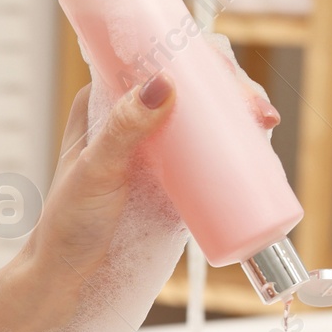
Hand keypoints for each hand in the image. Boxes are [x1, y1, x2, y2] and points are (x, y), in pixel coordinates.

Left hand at [20, 37, 278, 286]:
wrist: (66, 275)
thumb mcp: (97, 171)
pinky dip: (233, 142)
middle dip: (229, 86)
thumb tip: (164, 82)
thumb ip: (123, 131)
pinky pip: (206, 150)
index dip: (198, 56)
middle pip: (189, 83)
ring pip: (202, 115)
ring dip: (237, 111)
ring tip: (265, 123)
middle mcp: (130, 115)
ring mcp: (153, 147)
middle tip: (258, 111)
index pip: (155, 57)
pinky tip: (257, 142)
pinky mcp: (170, 178)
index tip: (228, 75)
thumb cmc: (69, 222)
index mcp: (105, 99)